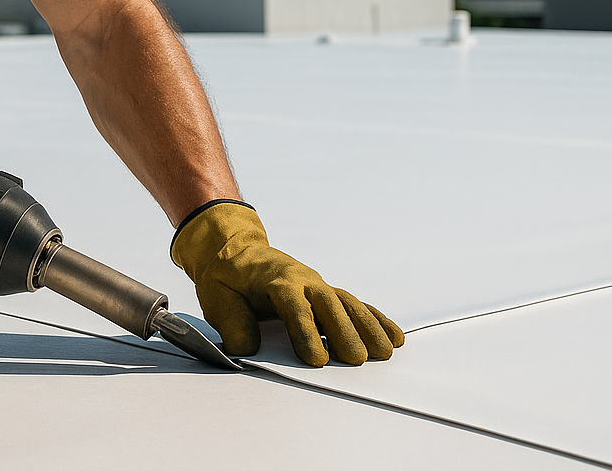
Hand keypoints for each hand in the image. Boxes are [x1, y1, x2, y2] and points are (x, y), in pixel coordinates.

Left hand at [171, 201, 402, 365]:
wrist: (235, 251)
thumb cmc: (227, 278)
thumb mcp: (218, 298)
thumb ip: (233, 323)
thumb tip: (246, 350)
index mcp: (274, 279)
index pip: (293, 305)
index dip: (305, 331)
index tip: (316, 358)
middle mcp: (302, 279)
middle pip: (327, 304)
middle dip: (343, 332)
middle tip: (356, 360)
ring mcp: (317, 285)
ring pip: (347, 303)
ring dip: (367, 326)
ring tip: (384, 352)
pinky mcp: (326, 293)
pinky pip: (355, 305)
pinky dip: (375, 319)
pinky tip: (393, 337)